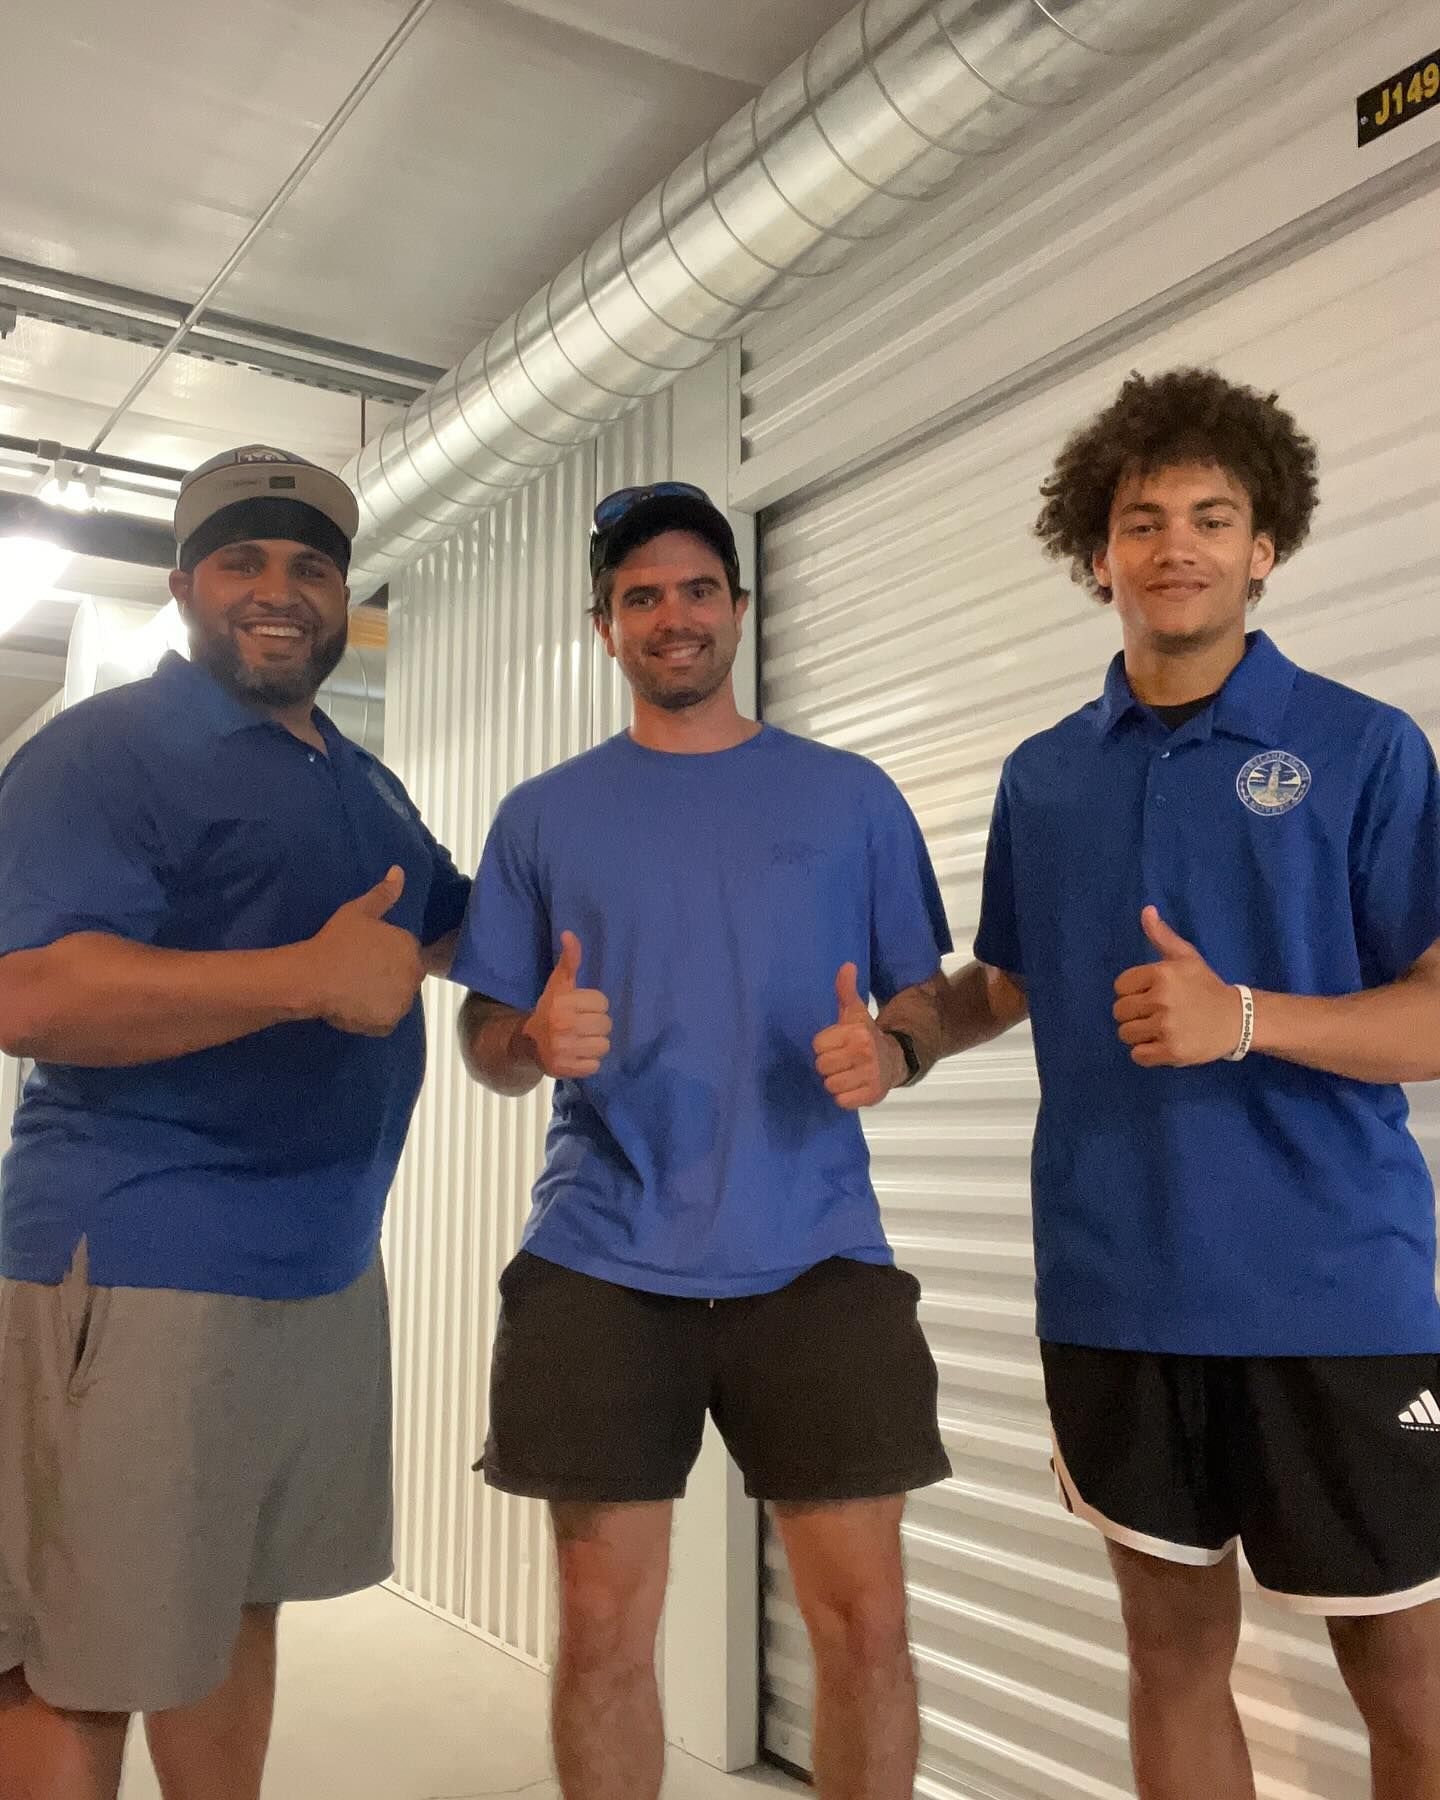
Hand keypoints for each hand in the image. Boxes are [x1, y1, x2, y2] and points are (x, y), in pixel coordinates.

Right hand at [307, 867, 423, 1035]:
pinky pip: (385, 1020)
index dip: (386, 954)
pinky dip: (373, 1016)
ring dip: (383, 996)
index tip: (365, 955)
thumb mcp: (359, 911)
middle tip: (359, 972)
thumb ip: (383, 894)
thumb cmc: (335, 941)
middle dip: (389, 975)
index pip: (406, 952)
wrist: (313, 977)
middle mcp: (413, 976)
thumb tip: (399, 871)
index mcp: (410, 948)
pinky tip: (353, 1005)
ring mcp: (402, 1002)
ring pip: (396, 998)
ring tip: (355, 990)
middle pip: (405, 976)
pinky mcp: (388, 1024)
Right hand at [522, 932, 611, 1077]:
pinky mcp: (566, 1069)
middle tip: (582, 1025)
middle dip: (596, 1024)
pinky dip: (588, 1062)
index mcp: (562, 1003)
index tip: (581, 1008)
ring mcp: (564, 1049)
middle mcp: (563, 1026)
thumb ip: (569, 960)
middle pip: (606, 1024)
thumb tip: (569, 933)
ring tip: (581, 1040)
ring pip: (604, 1045)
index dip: (594, 1005)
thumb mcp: (559, 984)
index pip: (602, 1002)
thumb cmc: (550, 1009)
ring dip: (595, 1044)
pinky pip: (595, 1065)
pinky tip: (577, 1054)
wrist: (528, 1043)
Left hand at [812, 963, 905, 1108]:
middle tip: (842, 1060)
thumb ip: (846, 990)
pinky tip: (853, 1086)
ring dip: (836, 1081)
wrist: (895, 1060)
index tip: (837, 1044)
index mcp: (857, 1032)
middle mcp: (864, 1053)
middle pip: (822, 1065)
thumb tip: (847, 965)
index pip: (818, 1045)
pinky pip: (841, 1101)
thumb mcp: (855, 1012)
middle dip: (829, 1064)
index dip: (825, 1045)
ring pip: (830, 1085)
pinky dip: (845, 1097)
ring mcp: (869, 1076)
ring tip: (847, 1073)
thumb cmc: (866, 1036)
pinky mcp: (872, 1095)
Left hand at [1113, 907, 1243, 1066]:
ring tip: (1159, 1029)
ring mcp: (1166, 1027)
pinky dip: (1146, 1053)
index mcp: (1161, 974)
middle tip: (1156, 1014)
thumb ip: (1162, 936)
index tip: (1151, 995)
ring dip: (1139, 1034)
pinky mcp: (1171, 1051)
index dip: (1132, 992)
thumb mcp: (1186, 957)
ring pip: (1126, 1034)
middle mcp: (1161, 999)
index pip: (1120, 986)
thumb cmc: (1206, 987)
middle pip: (1120, 1011)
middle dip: (1134, 1014)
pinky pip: (1138, 1055)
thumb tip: (1146, 910)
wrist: (1238, 1019)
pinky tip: (1162, 1044)